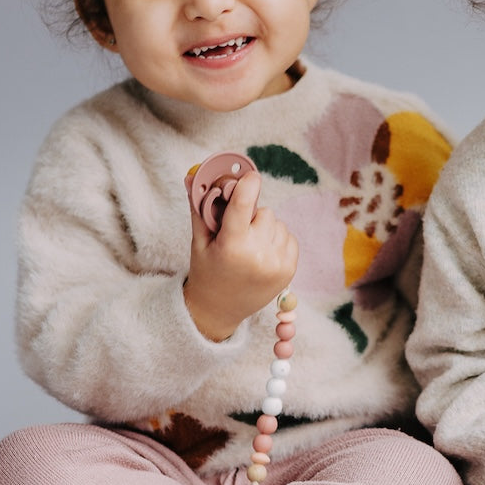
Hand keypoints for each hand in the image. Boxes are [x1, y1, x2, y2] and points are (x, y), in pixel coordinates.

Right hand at [183, 170, 298, 340]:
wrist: (220, 310)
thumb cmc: (207, 271)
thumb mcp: (199, 241)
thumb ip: (200, 207)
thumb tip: (194, 174)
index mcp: (232, 246)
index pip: (244, 203)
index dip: (248, 184)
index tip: (250, 175)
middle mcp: (258, 255)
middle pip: (263, 211)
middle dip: (251, 215)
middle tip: (237, 232)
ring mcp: (277, 264)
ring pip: (277, 222)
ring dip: (264, 227)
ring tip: (248, 246)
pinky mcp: (290, 269)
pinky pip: (288, 236)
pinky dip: (275, 239)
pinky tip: (261, 253)